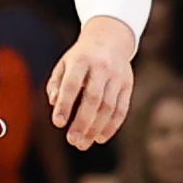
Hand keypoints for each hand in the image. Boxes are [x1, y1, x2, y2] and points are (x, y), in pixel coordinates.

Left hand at [47, 19, 135, 147]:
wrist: (111, 38)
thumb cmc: (81, 57)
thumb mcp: (64, 64)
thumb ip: (56, 83)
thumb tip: (54, 103)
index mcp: (81, 60)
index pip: (72, 84)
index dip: (65, 104)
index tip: (58, 123)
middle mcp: (101, 67)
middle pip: (93, 99)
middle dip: (82, 122)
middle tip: (72, 141)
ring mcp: (117, 76)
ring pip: (108, 107)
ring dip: (96, 128)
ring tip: (83, 143)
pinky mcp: (128, 85)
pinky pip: (122, 109)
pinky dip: (112, 126)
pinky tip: (100, 137)